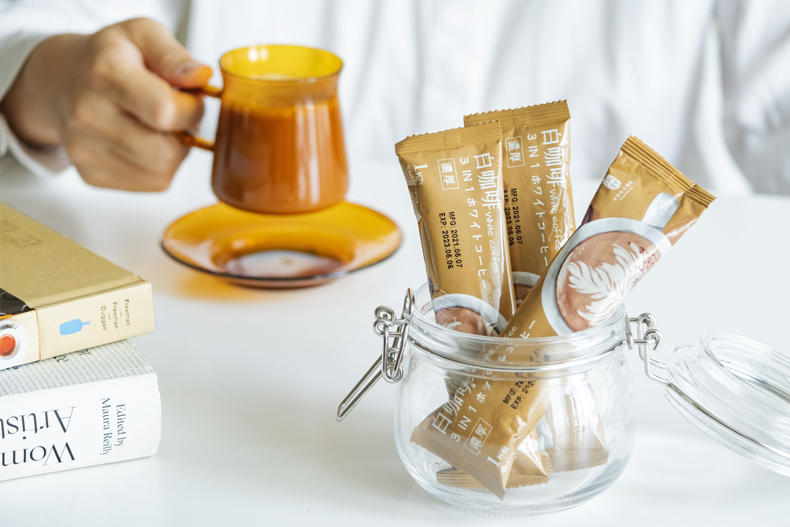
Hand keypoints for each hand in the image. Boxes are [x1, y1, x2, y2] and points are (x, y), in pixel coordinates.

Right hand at [0, 18, 211, 190]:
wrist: (63, 81)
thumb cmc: (108, 58)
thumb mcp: (143, 34)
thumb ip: (174, 55)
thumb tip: (201, 77)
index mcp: (105, 74)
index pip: (164, 111)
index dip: (192, 110)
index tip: (190, 99)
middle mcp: (88, 115)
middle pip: (165, 153)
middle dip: (185, 136)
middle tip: (178, 116)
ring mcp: (85, 151)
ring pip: (162, 174)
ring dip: (175, 153)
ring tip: (160, 128)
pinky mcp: (92, 175)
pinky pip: (151, 184)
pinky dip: (160, 167)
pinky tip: (146, 143)